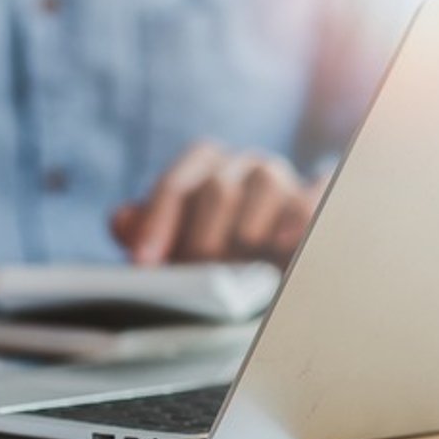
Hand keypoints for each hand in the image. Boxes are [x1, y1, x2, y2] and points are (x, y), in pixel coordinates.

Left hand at [110, 142, 325, 265]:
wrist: (282, 260)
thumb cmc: (220, 252)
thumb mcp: (177, 245)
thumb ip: (145, 231)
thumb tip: (120, 221)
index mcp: (204, 166)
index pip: (176, 185)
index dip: (157, 223)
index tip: (144, 263)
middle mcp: (244, 164)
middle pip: (218, 188)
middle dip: (202, 237)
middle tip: (198, 274)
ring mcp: (284, 178)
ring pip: (265, 184)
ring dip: (247, 231)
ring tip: (239, 267)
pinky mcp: (318, 197)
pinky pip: (310, 198)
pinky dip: (298, 218)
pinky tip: (284, 246)